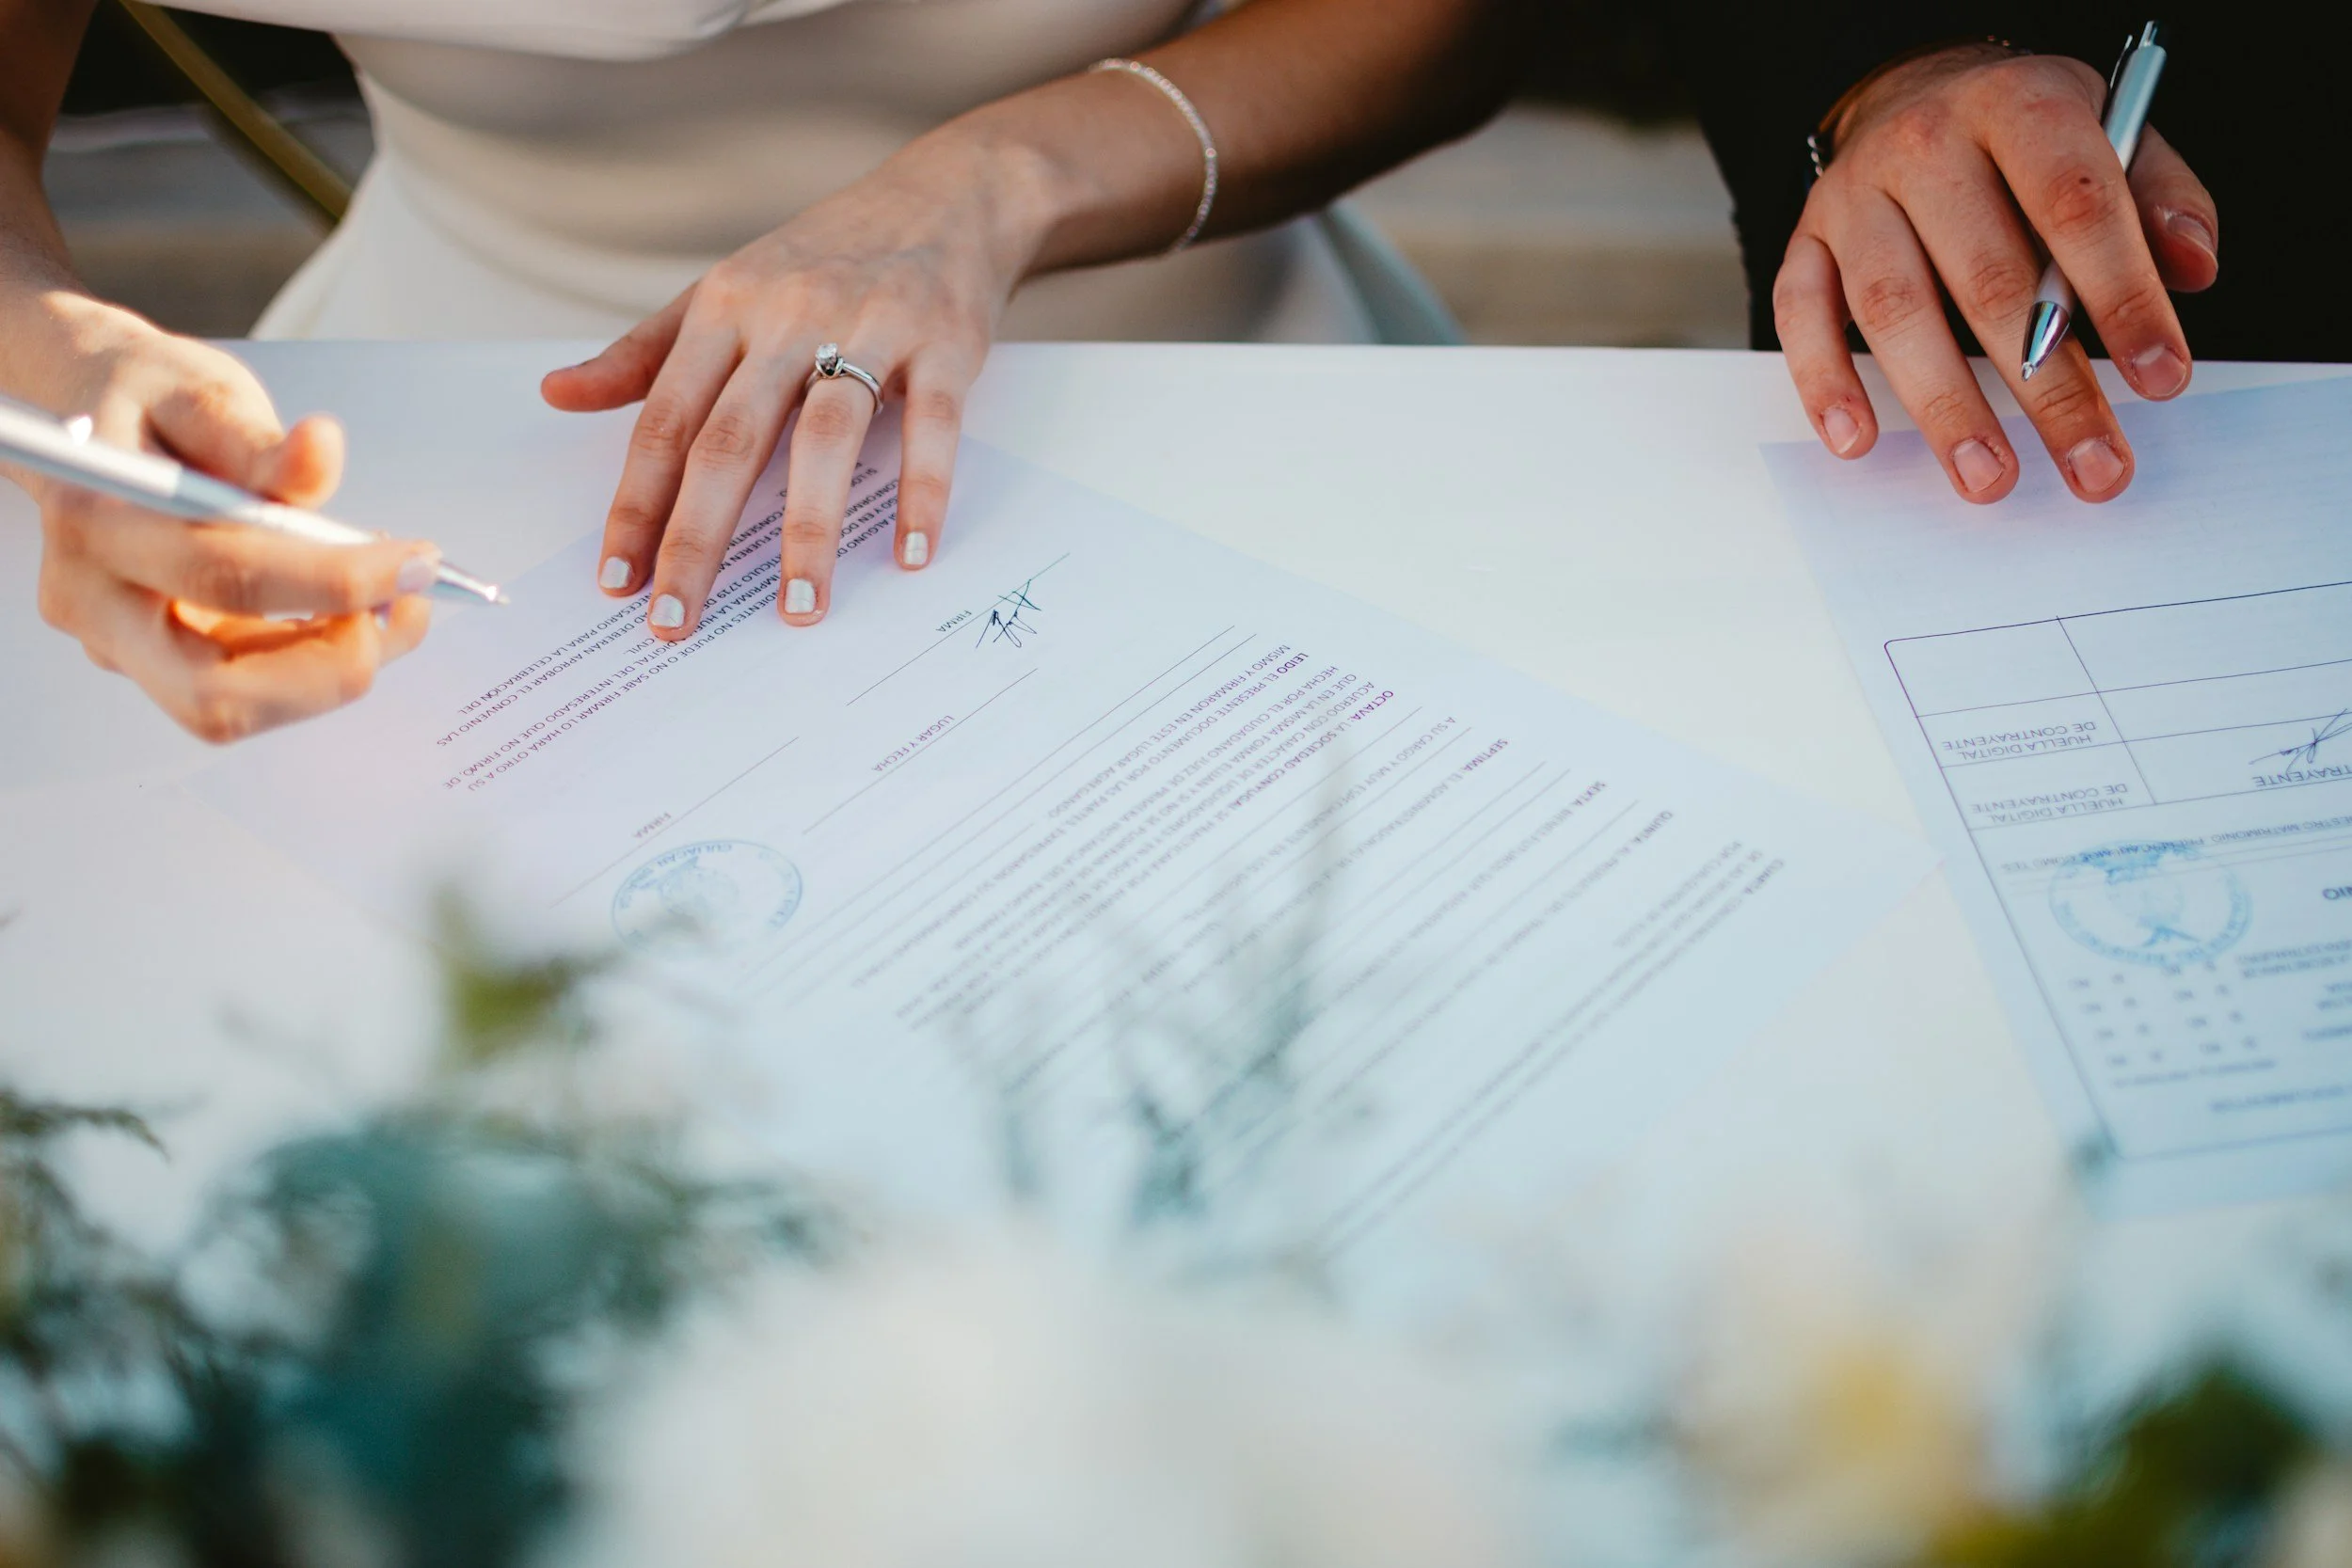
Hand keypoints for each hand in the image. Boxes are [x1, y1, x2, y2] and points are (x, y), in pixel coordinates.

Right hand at [10, 303, 437, 740]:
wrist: (91, 425)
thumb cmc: (140, 402)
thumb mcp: (197, 390)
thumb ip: (257, 438)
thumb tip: (319, 452)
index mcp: (97, 522)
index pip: (226, 575)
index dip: (337, 578)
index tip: (416, 561)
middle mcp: (95, 602)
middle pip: (216, 693)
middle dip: (332, 666)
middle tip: (402, 607)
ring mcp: (120, 644)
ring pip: (236, 709)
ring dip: (334, 668)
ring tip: (389, 598)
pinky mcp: (156, 662)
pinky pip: (248, 693)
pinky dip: (316, 662)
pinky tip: (352, 608)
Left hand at [543, 133, 1028, 636]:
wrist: (947, 195)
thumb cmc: (826, 255)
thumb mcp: (725, 291)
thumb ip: (644, 352)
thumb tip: (556, 394)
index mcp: (724, 311)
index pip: (664, 423)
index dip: (636, 506)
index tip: (616, 582)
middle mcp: (786, 317)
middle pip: (729, 442)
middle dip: (696, 540)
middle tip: (677, 621)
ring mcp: (869, 328)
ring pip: (823, 441)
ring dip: (807, 532)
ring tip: (798, 609)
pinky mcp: (943, 343)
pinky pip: (930, 427)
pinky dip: (922, 492)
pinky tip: (910, 553)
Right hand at [1776, 43, 2219, 502]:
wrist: (1915, 91)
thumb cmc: (2023, 133)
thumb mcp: (2111, 130)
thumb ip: (2159, 196)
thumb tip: (2190, 272)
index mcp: (2014, 106)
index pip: (2073, 206)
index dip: (2122, 297)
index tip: (2161, 379)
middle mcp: (1924, 145)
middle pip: (1987, 279)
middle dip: (2048, 388)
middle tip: (2092, 464)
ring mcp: (1852, 196)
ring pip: (1894, 310)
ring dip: (1944, 407)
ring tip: (1988, 477)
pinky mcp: (1805, 241)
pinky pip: (1800, 316)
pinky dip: (1826, 383)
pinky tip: (1858, 440)